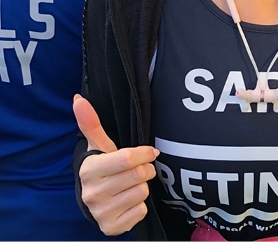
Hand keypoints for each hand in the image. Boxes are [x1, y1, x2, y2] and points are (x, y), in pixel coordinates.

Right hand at [73, 94, 159, 235]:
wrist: (93, 202)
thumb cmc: (102, 168)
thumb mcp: (98, 146)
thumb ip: (91, 123)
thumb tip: (78, 98)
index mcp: (90, 170)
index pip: (128, 158)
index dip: (144, 153)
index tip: (149, 152)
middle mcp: (93, 193)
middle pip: (139, 175)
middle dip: (146, 169)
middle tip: (139, 169)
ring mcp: (101, 213)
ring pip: (142, 192)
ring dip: (142, 187)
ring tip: (130, 185)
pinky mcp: (111, 228)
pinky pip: (141, 211)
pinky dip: (140, 206)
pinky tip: (128, 201)